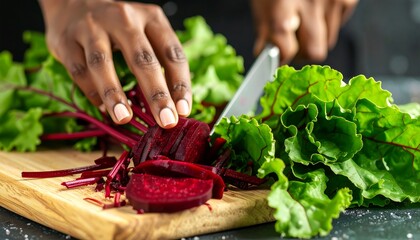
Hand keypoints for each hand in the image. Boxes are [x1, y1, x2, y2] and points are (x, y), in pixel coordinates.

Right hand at [38, 0, 191, 128]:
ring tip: (124, 118)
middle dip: (156, 93)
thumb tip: (173, 106)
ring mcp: (92, 27)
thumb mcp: (145, 33)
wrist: (73, 1)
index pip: (172, 53)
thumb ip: (158, 62)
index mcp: (151, 18)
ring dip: (115, 93)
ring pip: (103, 63)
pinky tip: (102, 108)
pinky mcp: (66, 40)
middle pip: (142, 59)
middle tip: (165, 121)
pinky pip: (79, 69)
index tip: (183, 110)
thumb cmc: (118, 27)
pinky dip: (91, 90)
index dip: (180, 84)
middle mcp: (123, 19)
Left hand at [251, 0, 357, 64]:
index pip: (286, 48)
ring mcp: (332, 0)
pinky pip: (338, 27)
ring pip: (327, 42)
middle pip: (313, 51)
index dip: (282, 58)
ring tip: (303, 22)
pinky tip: (316, 10)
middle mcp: (311, 2)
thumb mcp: (263, 0)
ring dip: (314, 39)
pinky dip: (327, 24)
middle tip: (292, 43)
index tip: (279, 58)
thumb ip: (264, 29)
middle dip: (302, 53)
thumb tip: (264, 53)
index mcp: (282, 4)